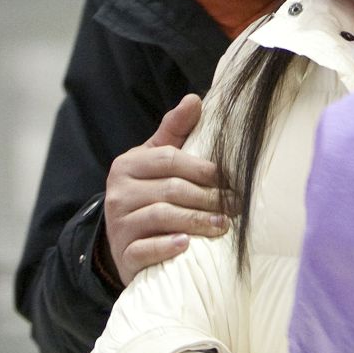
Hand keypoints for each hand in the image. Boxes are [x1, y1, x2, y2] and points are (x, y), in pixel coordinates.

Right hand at [102, 95, 230, 287]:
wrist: (125, 239)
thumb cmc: (148, 192)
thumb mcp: (156, 158)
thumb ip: (174, 130)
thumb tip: (194, 99)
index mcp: (127, 165)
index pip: (169, 160)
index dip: (202, 169)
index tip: (228, 179)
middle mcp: (118, 193)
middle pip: (170, 190)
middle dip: (208, 197)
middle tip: (235, 205)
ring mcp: (118, 225)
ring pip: (162, 218)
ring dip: (197, 221)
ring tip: (223, 225)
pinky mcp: (122, 254)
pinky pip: (145, 249)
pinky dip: (167, 247)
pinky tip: (187, 244)